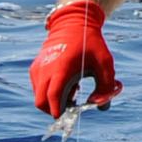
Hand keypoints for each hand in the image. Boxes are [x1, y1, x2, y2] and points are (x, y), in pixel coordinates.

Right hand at [31, 0, 119, 115]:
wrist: (73, 23)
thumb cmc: (91, 43)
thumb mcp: (105, 63)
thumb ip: (106, 86)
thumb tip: (101, 106)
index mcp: (61, 67)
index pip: (53, 95)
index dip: (57, 110)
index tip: (64, 118)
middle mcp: (45, 69)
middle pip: (41, 102)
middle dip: (55, 110)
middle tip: (73, 108)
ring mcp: (38, 69)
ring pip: (39, 97)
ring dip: (54, 102)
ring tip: (74, 90)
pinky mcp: (35, 69)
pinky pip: (38, 89)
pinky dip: (50, 93)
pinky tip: (68, 84)